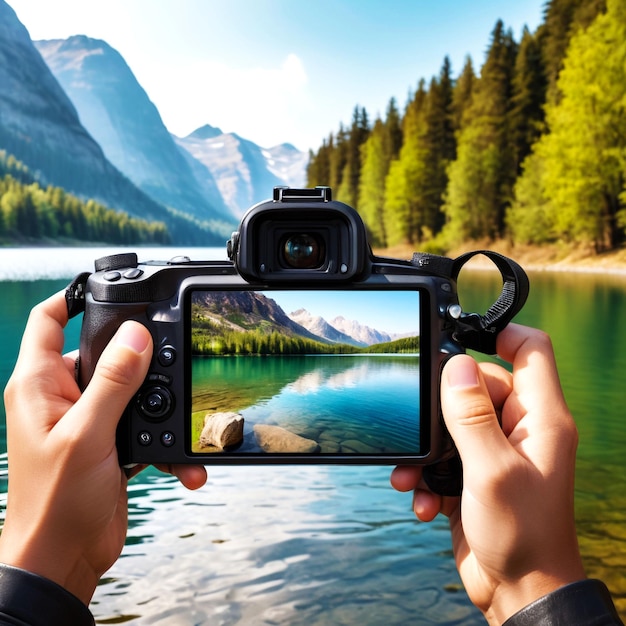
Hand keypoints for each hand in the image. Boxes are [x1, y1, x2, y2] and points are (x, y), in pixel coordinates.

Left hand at [0, 292, 206, 603]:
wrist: (64, 557)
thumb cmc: (55, 503)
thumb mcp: (87, 435)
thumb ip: (113, 383)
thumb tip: (136, 336)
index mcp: (39, 385)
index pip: (48, 321)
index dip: (71, 297)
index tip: (105, 286)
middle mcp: (61, 397)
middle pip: (103, 353)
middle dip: (138, 357)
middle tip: (167, 357)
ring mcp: (87, 420)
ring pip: (130, 391)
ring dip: (159, 407)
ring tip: (181, 419)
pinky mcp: (109, 443)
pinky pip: (142, 426)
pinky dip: (163, 442)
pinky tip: (180, 462)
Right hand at [391, 324, 585, 623]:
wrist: (518, 593)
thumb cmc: (521, 536)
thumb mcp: (490, 469)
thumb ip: (471, 414)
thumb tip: (459, 364)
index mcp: (540, 418)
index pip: (530, 350)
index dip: (500, 334)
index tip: (461, 336)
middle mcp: (521, 428)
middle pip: (480, 384)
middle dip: (444, 405)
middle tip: (426, 429)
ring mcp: (498, 450)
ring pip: (455, 420)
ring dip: (428, 447)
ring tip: (414, 473)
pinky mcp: (475, 473)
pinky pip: (445, 455)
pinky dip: (428, 474)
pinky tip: (422, 498)